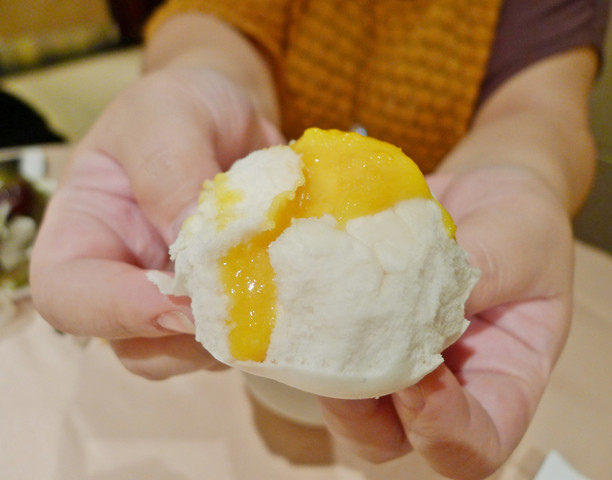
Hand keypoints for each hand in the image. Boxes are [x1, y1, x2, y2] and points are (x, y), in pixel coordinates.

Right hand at [30, 67, 282, 378]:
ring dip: (234, 334)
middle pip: (134, 345)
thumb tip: (197, 257)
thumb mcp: (166, 118)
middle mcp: (123, 278)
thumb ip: (172, 177)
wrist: (228, 116)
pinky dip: (266, 321)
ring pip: (192, 353)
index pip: (68, 296)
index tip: (179, 298)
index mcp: (84, 233)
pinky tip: (290, 280)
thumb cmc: (179, 106)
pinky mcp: (223, 303)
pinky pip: (240, 337)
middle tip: (242, 297)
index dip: (117, 311)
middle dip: (190, 334)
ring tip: (272, 279)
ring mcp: (175, 299)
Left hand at [318, 167, 573, 478]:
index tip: (424, 376)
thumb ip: (473, 275)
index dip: (445, 432)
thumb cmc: (524, 224)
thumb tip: (407, 301)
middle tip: (353, 361)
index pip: (478, 445)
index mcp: (502, 380)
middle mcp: (445, 384)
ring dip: (328, 380)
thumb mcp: (518, 244)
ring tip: (321, 329)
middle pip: (397, 438)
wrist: (484, 188)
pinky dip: (313, 332)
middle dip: (366, 419)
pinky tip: (308, 294)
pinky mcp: (360, 323)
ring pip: (350, 403)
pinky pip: (328, 346)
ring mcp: (396, 356)